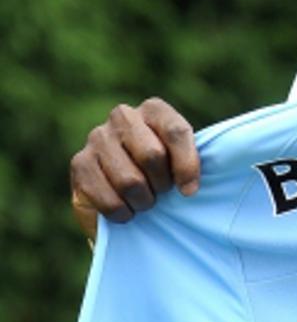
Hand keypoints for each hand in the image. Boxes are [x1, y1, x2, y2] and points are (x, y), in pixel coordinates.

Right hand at [70, 98, 200, 241]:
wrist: (122, 189)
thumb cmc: (163, 172)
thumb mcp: (183, 161)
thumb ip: (193, 163)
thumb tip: (190, 189)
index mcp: (154, 110)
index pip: (175, 132)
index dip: (186, 165)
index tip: (190, 191)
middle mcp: (123, 116)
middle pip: (152, 155)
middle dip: (162, 184)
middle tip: (162, 192)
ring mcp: (97, 137)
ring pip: (129, 180)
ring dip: (143, 200)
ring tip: (145, 201)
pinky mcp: (79, 162)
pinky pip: (107, 197)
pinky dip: (122, 212)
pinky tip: (126, 210)